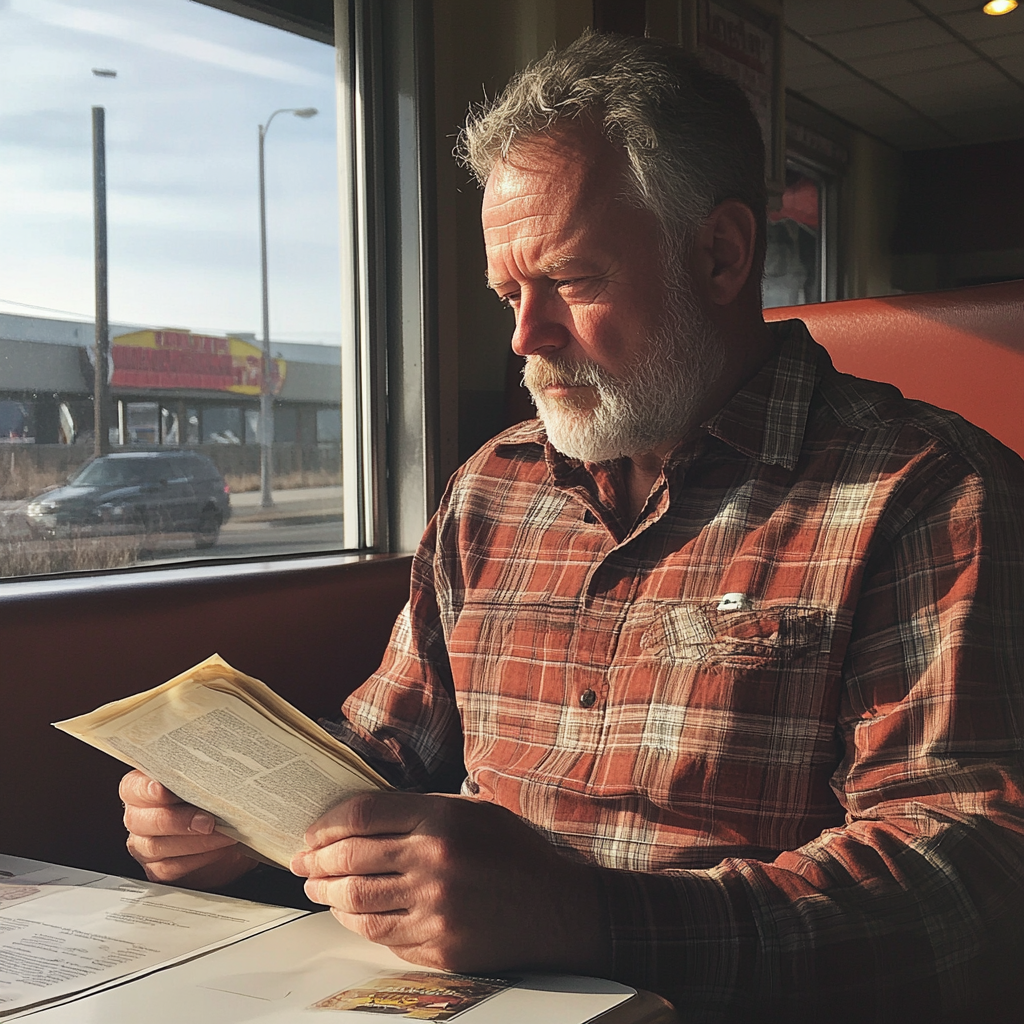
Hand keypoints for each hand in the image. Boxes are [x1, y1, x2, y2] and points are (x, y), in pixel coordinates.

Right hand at [120, 770, 254, 888]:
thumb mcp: (206, 782)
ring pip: (156, 846)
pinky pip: (169, 867)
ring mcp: (145, 845)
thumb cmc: (212, 801)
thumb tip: (214, 768)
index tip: (162, 787)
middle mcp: (138, 817)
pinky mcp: (157, 869)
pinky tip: (219, 848)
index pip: (133, 787)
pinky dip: (198, 858)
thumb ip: (201, 774)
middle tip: (208, 820)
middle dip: (176, 820)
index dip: (146, 788)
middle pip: (140, 820)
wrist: (229, 834)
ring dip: (194, 841)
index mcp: (142, 789)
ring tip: (223, 834)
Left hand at [290, 791, 610, 976]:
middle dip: (315, 861)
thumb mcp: (475, 811)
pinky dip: (356, 923)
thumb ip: (423, 809)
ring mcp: (436, 908)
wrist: (560, 909)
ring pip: (357, 903)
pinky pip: (381, 936)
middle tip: (302, 863)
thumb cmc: (516, 854)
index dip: (326, 824)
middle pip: (350, 859)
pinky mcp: (439, 946)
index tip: (311, 833)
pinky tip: (349, 913)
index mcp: (442, 819)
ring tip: (317, 889)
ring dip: (327, 896)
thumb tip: (365, 815)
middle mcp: (434, 862)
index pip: (363, 814)